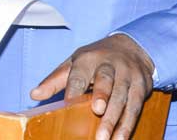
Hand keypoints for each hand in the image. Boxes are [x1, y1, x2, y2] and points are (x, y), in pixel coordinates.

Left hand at [30, 35, 153, 139]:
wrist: (131, 47)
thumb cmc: (96, 58)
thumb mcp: (74, 63)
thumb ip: (55, 80)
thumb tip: (34, 95)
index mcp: (89, 58)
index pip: (80, 73)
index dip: (74, 88)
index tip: (68, 103)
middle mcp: (110, 64)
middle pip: (106, 80)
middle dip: (102, 95)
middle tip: (96, 111)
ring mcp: (128, 74)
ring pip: (122, 97)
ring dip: (114, 119)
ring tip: (105, 138)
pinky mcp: (142, 85)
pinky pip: (135, 107)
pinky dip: (128, 124)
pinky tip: (120, 139)